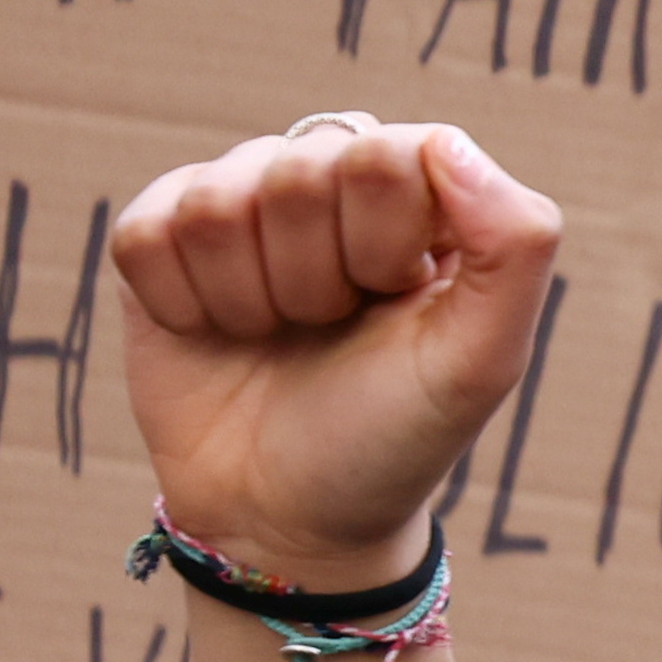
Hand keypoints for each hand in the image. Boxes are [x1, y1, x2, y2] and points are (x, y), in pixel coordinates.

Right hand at [108, 119, 560, 584]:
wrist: (289, 521)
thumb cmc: (392, 436)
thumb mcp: (482, 360)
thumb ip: (513, 243)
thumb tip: (442, 141)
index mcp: (410, 189)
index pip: (384, 154)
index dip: (380, 244)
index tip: (390, 304)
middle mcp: (321, 176)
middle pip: (295, 174)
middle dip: (315, 281)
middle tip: (329, 331)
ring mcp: (236, 202)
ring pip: (216, 204)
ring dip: (249, 299)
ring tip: (277, 338)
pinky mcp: (158, 237)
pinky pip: (147, 234)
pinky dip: (182, 305)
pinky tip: (215, 334)